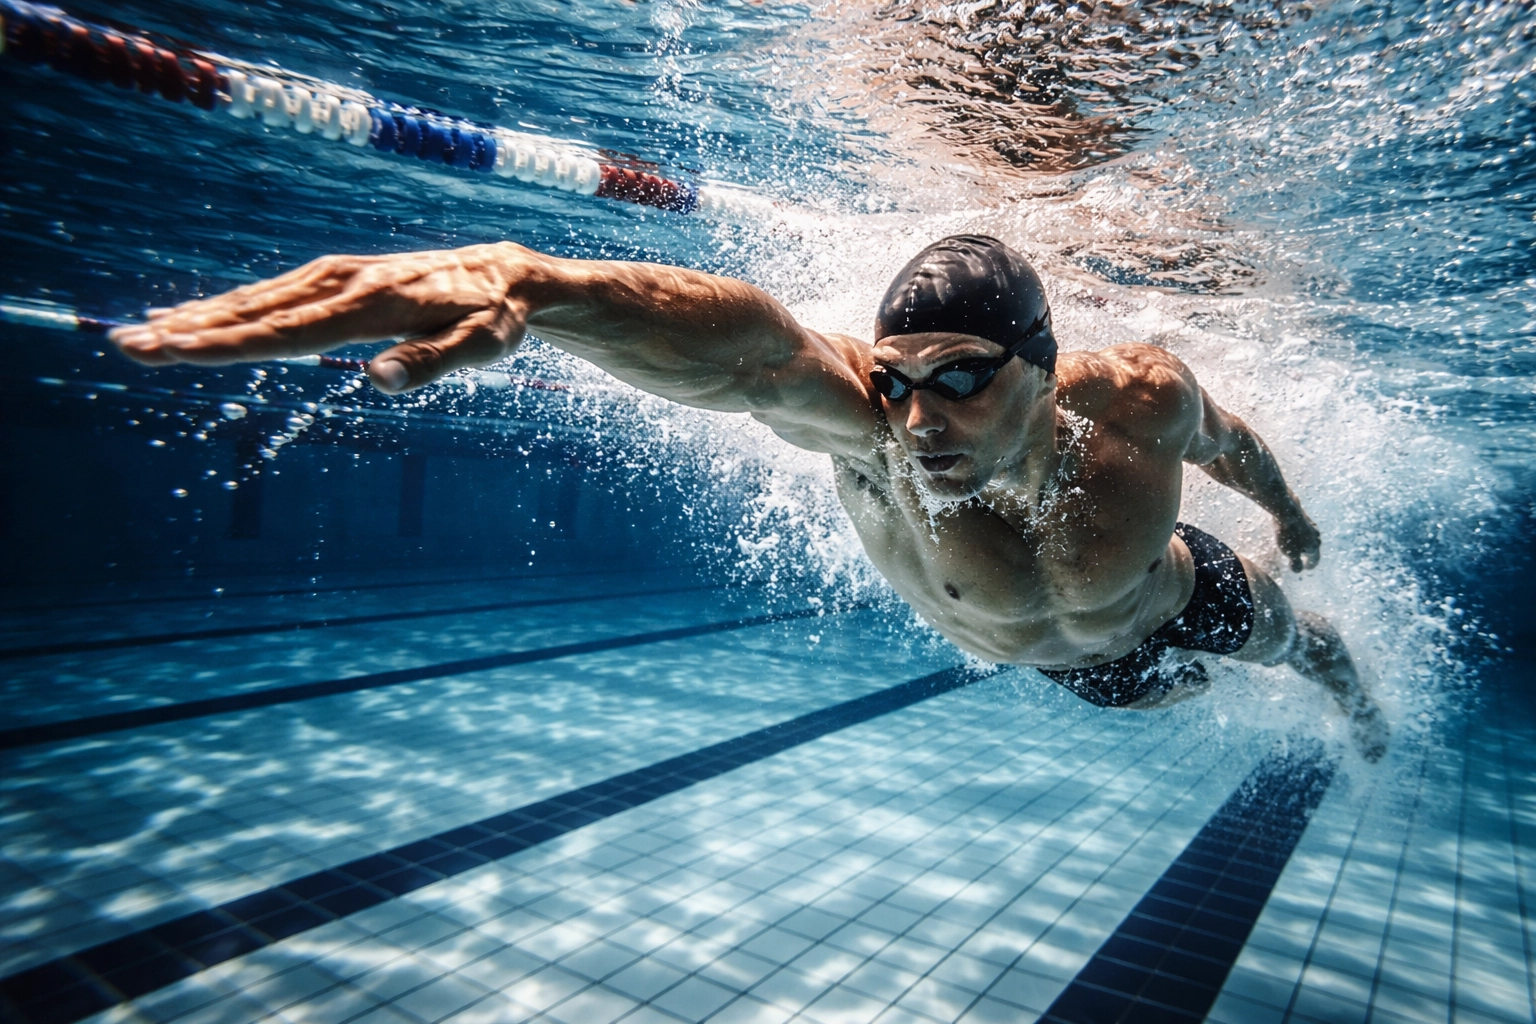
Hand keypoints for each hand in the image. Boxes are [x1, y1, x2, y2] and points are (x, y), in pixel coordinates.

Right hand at [110, 243, 535, 393]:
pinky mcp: (334, 277)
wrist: (504, 274)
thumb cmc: (493, 317)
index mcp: (372, 304)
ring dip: (196, 318)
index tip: (177, 349)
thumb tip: (380, 382)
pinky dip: (226, 307)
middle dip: (190, 330)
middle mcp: (344, 282)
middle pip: (257, 313)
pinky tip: (187, 317)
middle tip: (128, 346)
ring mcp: (335, 276)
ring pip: (256, 301)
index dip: (232, 344)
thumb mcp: (480, 347)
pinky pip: (270, 294)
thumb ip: (431, 362)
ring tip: (139, 335)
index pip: (291, 332)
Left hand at [1276, 507, 1320, 571]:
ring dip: (1306, 544)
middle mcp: (1316, 537)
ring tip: (1301, 547)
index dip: (1310, 565)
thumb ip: (1295, 563)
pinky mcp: (1304, 519)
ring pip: (1310, 538)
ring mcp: (1311, 527)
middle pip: (1314, 548)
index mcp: (1314, 547)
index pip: (1314, 559)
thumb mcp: (1290, 553)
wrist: (1287, 512)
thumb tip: (1298, 571)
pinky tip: (1296, 533)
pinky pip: (1305, 530)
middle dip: (1309, 555)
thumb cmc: (1288, 535)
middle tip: (1304, 559)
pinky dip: (1302, 534)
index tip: (1306, 568)